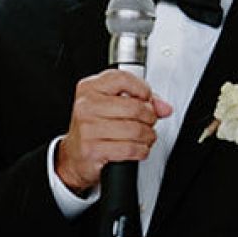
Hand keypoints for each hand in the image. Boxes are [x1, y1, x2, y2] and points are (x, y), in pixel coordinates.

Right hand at [54, 70, 172, 192]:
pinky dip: (141, 150)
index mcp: (89, 88)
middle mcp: (87, 106)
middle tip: (150, 122)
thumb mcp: (111, 106)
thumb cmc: (93, 128)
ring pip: (135, 130)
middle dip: (150, 117)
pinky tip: (139, 148)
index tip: (147, 99)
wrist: (74, 156)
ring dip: (148, 136)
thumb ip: (139, 100)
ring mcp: (88, 129)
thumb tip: (163, 107)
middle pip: (134, 107)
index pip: (122, 79)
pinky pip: (130, 149)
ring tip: (146, 136)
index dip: (142, 89)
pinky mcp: (93, 149)